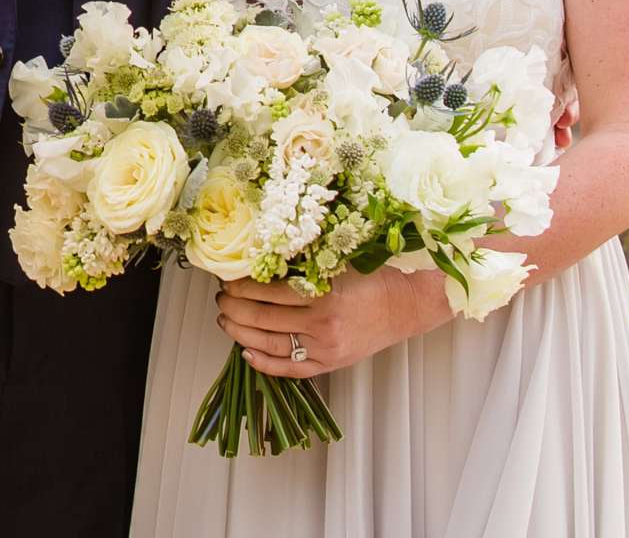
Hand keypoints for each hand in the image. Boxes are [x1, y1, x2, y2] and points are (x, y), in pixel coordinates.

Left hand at [214, 267, 446, 380]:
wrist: (408, 304)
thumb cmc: (375, 276)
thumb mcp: (338, 261)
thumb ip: (303, 263)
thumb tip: (260, 259)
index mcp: (324, 294)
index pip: (268, 291)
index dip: (241, 285)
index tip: (227, 278)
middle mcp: (323, 325)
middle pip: (263, 318)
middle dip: (234, 307)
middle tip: (220, 297)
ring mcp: (326, 348)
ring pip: (270, 344)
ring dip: (240, 333)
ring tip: (225, 320)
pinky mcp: (331, 364)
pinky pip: (290, 369)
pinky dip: (265, 363)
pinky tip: (246, 353)